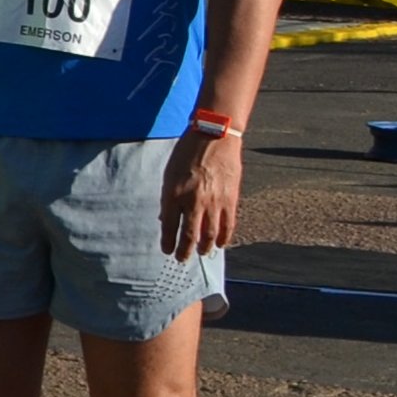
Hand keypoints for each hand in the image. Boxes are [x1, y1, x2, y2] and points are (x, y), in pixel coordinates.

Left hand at [160, 125, 243, 258]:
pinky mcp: (230, 200)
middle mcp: (193, 201)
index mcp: (173, 193)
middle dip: (185, 251)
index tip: (167, 251)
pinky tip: (220, 244)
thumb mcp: (169, 173)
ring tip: (201, 253)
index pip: (168, 225)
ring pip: (209, 234)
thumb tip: (166, 218)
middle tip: (182, 259)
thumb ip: (169, 197)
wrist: (214, 137)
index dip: (168, 241)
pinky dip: (224, 237)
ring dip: (204, 247)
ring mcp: (213, 202)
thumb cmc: (187, 152)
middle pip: (189, 235)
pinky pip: (228, 225)